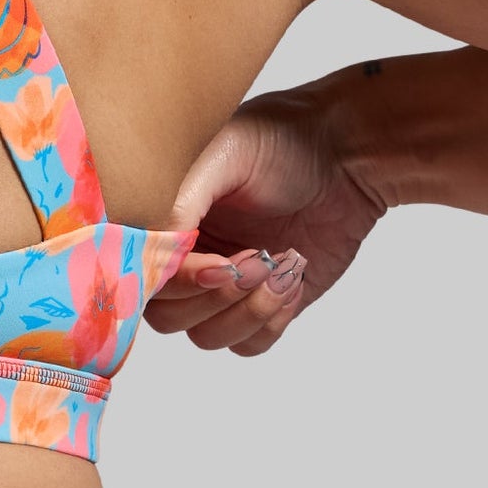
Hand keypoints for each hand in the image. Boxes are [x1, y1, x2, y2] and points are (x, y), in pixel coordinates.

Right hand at [145, 72, 386, 355]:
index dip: (176, 279)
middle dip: (216, 296)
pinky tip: (292, 279)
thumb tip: (154, 246)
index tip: (217, 263)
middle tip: (256, 258)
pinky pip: (248, 344)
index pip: (142, 272)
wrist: (346, 157)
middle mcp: (185, 256)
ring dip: (246, 311)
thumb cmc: (280, 142)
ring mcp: (223, 286)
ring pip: (207, 336)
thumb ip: (181, 200)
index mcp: (163, 218)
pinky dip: (270, 321)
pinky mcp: (262, 305)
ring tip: (278, 267)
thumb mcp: (224, 155)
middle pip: (168, 316)